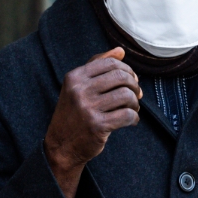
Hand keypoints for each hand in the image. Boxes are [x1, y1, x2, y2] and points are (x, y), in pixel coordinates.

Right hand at [44, 47, 141, 197]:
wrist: (61, 147)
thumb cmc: (74, 113)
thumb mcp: (78, 87)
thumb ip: (97, 66)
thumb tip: (120, 50)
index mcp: (75, 77)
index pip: (110, 63)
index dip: (127, 70)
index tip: (131, 80)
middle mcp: (79, 90)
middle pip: (121, 77)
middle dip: (134, 85)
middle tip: (136, 95)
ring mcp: (87, 108)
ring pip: (126, 95)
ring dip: (135, 102)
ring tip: (132, 108)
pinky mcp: (97, 125)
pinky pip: (127, 115)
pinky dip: (134, 118)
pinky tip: (131, 121)